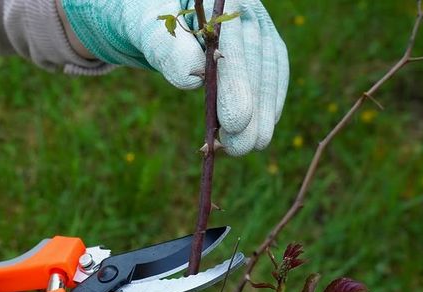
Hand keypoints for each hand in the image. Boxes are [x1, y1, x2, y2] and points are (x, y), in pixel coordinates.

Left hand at [60, 0, 288, 155]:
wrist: (158, 22)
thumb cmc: (150, 25)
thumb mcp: (150, 34)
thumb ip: (168, 50)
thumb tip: (194, 78)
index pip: (235, 41)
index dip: (237, 83)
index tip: (235, 121)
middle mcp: (246, 10)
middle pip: (257, 59)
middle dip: (253, 105)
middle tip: (243, 146)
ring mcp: (258, 28)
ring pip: (269, 69)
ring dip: (264, 110)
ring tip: (254, 146)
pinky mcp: (263, 47)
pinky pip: (272, 74)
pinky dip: (269, 102)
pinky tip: (264, 128)